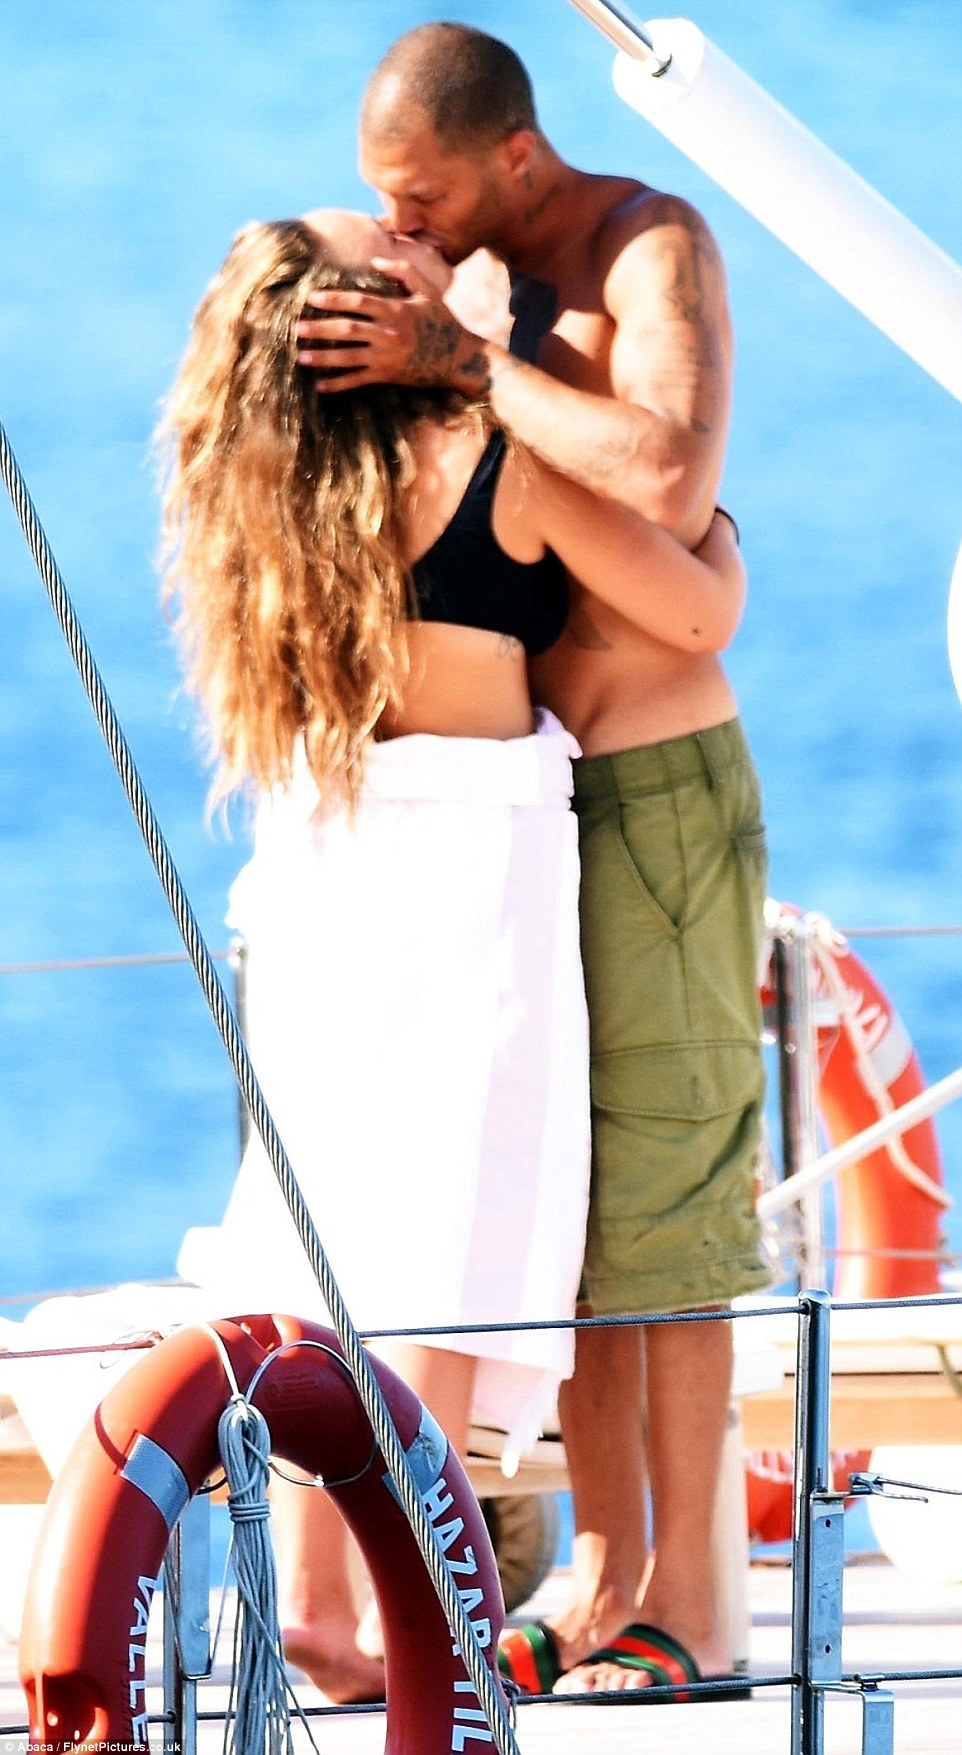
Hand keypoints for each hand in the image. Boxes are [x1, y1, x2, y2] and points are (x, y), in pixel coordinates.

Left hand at [296, 253, 484, 393]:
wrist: (460, 358)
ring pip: (349, 357)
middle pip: (348, 330)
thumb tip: (375, 262)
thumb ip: (402, 272)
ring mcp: (388, 357)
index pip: (358, 302)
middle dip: (320, 329)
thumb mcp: (428, 291)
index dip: (334, 300)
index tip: (312, 299)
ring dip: (323, 358)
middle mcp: (389, 333)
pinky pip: (359, 380)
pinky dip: (339, 384)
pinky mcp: (389, 375)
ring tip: (300, 357)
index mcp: (396, 310)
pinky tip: (320, 385)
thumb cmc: (444, 321)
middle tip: (296, 329)